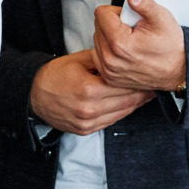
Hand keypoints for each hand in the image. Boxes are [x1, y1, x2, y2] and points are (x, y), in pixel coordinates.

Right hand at [29, 48, 149, 135]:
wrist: (34, 94)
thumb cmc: (55, 75)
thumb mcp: (80, 60)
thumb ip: (104, 61)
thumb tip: (125, 59)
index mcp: (89, 89)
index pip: (124, 85)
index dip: (139, 80)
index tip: (149, 76)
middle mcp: (90, 109)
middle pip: (127, 101)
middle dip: (142, 93)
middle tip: (154, 85)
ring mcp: (87, 122)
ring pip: (122, 113)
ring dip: (135, 104)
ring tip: (146, 95)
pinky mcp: (85, 130)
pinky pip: (111, 121)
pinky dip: (122, 112)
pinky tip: (129, 104)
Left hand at [92, 0, 187, 93]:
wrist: (179, 72)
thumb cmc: (171, 48)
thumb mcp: (163, 19)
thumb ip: (145, 4)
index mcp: (119, 43)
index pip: (101, 13)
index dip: (118, 11)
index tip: (131, 18)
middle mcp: (110, 59)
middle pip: (98, 26)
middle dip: (114, 24)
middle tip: (134, 30)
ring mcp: (108, 70)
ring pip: (98, 41)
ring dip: (110, 38)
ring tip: (131, 41)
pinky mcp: (109, 78)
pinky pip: (98, 57)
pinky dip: (108, 52)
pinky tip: (124, 52)